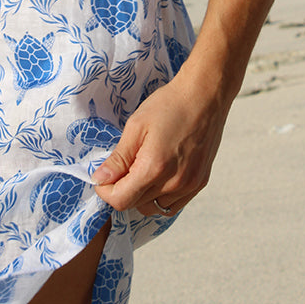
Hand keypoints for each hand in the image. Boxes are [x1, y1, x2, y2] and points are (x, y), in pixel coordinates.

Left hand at [90, 62, 231, 217]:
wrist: (205, 96)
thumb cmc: (169, 105)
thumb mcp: (136, 126)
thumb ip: (118, 159)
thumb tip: (99, 179)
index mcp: (154, 168)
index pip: (121, 200)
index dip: (105, 191)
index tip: (102, 177)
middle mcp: (174, 183)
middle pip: (136, 205)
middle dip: (123, 190)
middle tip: (123, 166)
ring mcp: (189, 186)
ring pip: (154, 207)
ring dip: (142, 195)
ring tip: (141, 168)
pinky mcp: (200, 184)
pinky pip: (173, 204)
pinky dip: (160, 196)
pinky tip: (158, 174)